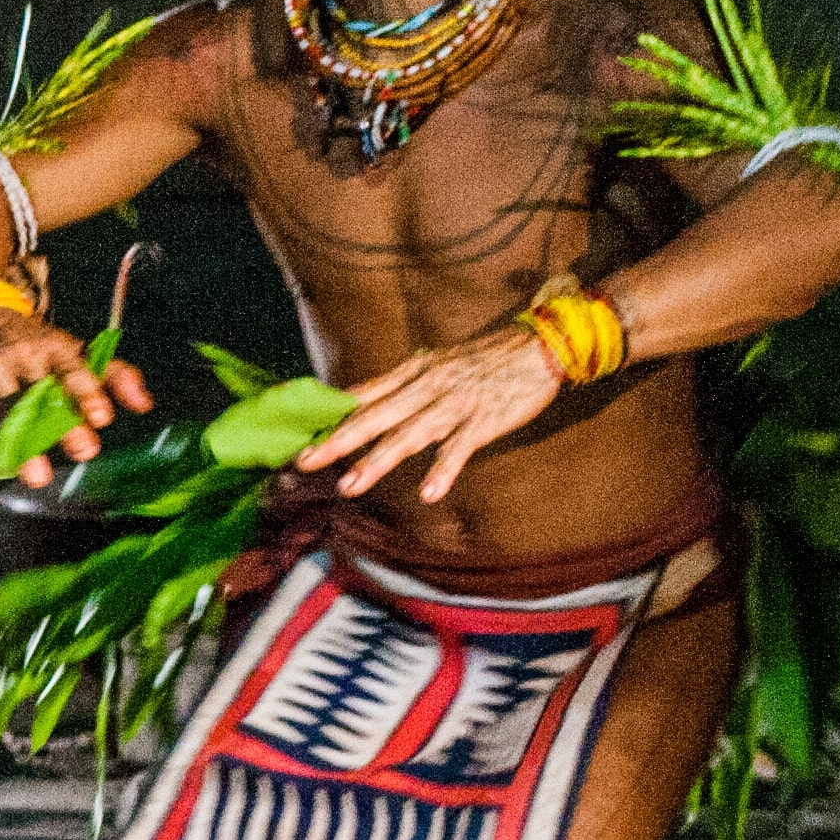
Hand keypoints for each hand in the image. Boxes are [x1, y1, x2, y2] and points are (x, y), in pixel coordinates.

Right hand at [0, 318, 150, 488]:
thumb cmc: (36, 345)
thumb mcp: (75, 351)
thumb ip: (113, 375)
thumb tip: (145, 405)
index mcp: (51, 348)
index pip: (71, 369)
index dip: (86, 392)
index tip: (102, 418)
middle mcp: (18, 359)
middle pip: (39, 395)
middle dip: (59, 426)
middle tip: (83, 452)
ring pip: (4, 414)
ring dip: (20, 447)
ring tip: (38, 477)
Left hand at [304, 324, 562, 502]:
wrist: (540, 346)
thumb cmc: (485, 360)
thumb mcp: (434, 363)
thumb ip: (396, 382)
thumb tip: (354, 396)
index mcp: (413, 373)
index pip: (363, 397)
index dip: (331, 418)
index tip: (300, 436)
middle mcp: (427, 387)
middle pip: (375, 416)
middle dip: (339, 440)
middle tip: (305, 461)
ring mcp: (454, 404)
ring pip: (409, 434)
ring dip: (378, 461)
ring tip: (350, 485)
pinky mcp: (484, 419)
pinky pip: (460, 448)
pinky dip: (444, 470)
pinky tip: (428, 493)